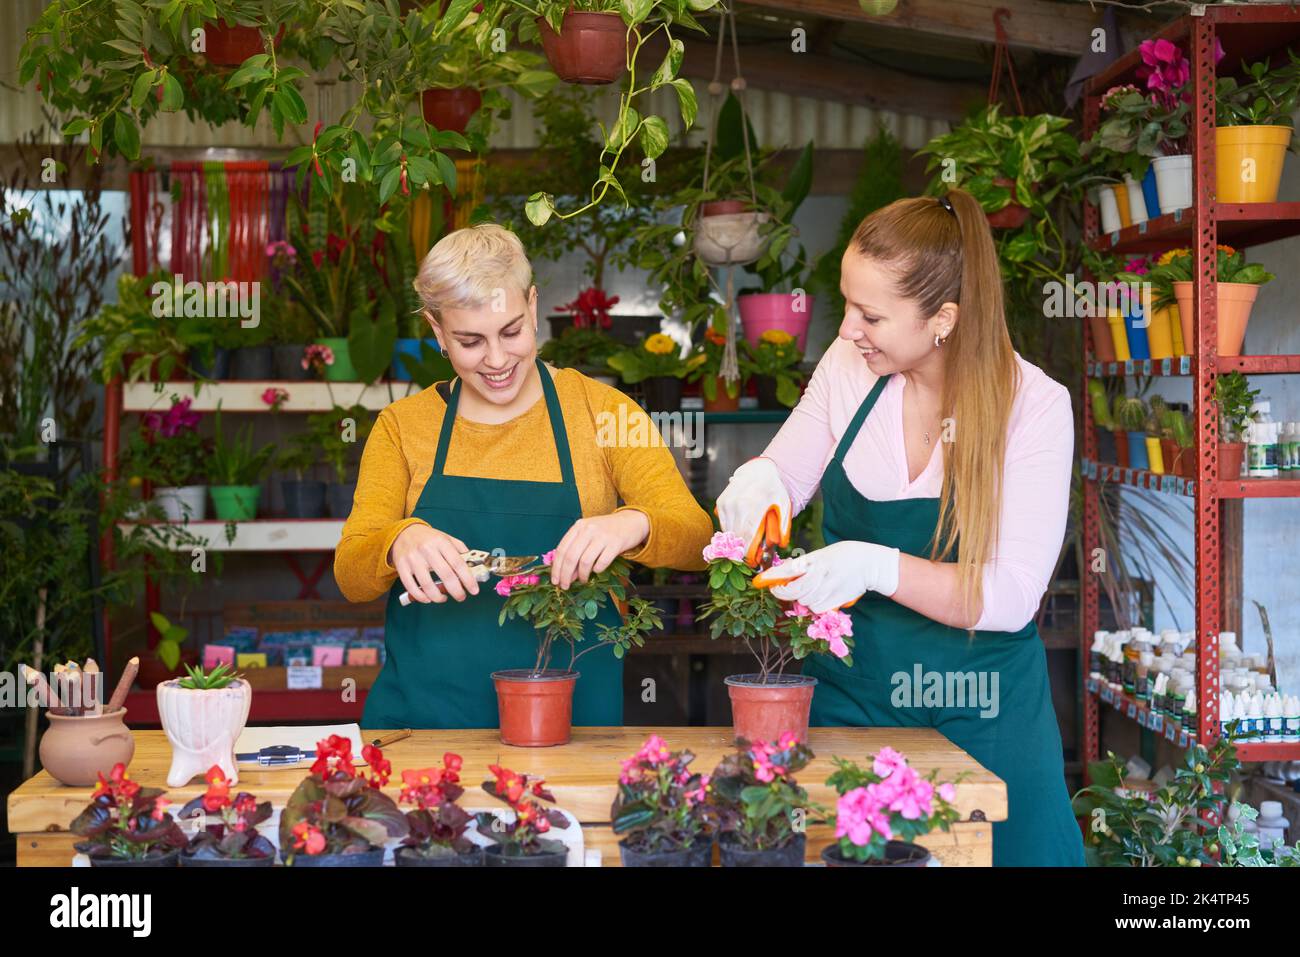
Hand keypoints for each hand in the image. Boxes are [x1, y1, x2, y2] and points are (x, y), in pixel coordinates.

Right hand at [388, 523, 480, 602]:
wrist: (403, 532)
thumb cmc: (428, 538)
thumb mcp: (446, 538)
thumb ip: (460, 550)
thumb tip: (473, 566)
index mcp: (441, 542)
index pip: (458, 563)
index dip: (468, 579)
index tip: (474, 590)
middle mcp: (427, 550)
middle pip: (446, 575)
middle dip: (456, 591)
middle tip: (461, 597)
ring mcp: (413, 559)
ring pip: (427, 585)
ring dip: (438, 597)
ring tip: (443, 598)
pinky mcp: (402, 567)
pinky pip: (412, 587)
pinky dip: (421, 597)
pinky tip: (428, 598)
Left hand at [549, 511, 649, 589]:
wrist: (630, 522)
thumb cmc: (605, 530)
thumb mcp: (587, 533)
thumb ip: (575, 549)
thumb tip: (565, 574)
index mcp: (578, 526)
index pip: (562, 549)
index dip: (556, 568)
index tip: (555, 581)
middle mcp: (588, 529)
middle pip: (571, 557)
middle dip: (566, 575)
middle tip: (565, 586)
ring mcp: (602, 536)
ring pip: (585, 561)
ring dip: (582, 575)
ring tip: (583, 580)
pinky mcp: (616, 543)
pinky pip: (602, 563)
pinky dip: (597, 570)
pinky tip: (596, 571)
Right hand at [715, 457, 791, 566]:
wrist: (760, 470)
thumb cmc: (774, 490)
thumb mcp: (783, 506)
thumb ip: (782, 526)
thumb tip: (780, 546)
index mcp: (753, 505)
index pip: (747, 536)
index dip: (748, 553)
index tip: (751, 563)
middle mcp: (737, 504)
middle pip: (736, 536)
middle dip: (742, 550)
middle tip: (749, 559)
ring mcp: (727, 503)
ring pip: (728, 531)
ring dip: (735, 541)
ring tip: (745, 546)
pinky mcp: (721, 503)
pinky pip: (723, 524)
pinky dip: (731, 531)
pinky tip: (739, 532)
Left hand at [752, 540, 900, 612]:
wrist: (870, 563)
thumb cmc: (843, 556)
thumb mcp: (821, 555)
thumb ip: (804, 566)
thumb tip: (783, 574)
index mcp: (816, 560)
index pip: (788, 570)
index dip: (772, 578)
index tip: (760, 581)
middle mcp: (821, 574)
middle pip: (794, 591)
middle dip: (782, 592)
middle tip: (779, 590)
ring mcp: (830, 588)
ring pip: (805, 602)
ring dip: (801, 599)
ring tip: (807, 590)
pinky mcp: (838, 600)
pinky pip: (817, 609)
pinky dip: (814, 606)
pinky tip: (818, 598)